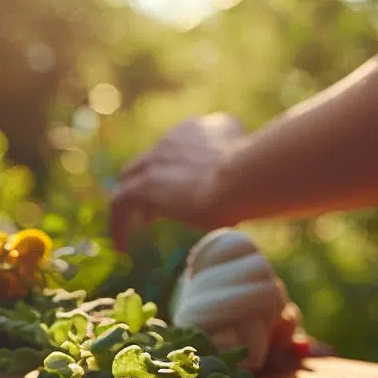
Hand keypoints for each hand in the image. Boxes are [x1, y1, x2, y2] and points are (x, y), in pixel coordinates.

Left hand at [110, 113, 243, 247]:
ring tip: (127, 232)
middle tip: (152, 214)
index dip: (174, 172)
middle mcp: (174, 139)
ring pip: (130, 181)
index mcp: (199, 130)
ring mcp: (156, 159)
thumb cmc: (258, 179)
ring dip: (131, 205)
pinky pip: (121, 204)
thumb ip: (238, 169)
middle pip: (148, 162)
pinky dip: (119, 225)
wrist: (246, 178)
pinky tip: (122, 247)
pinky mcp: (144, 185)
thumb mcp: (250, 167)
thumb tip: (240, 188)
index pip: (175, 148)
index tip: (179, 194)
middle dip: (148, 185)